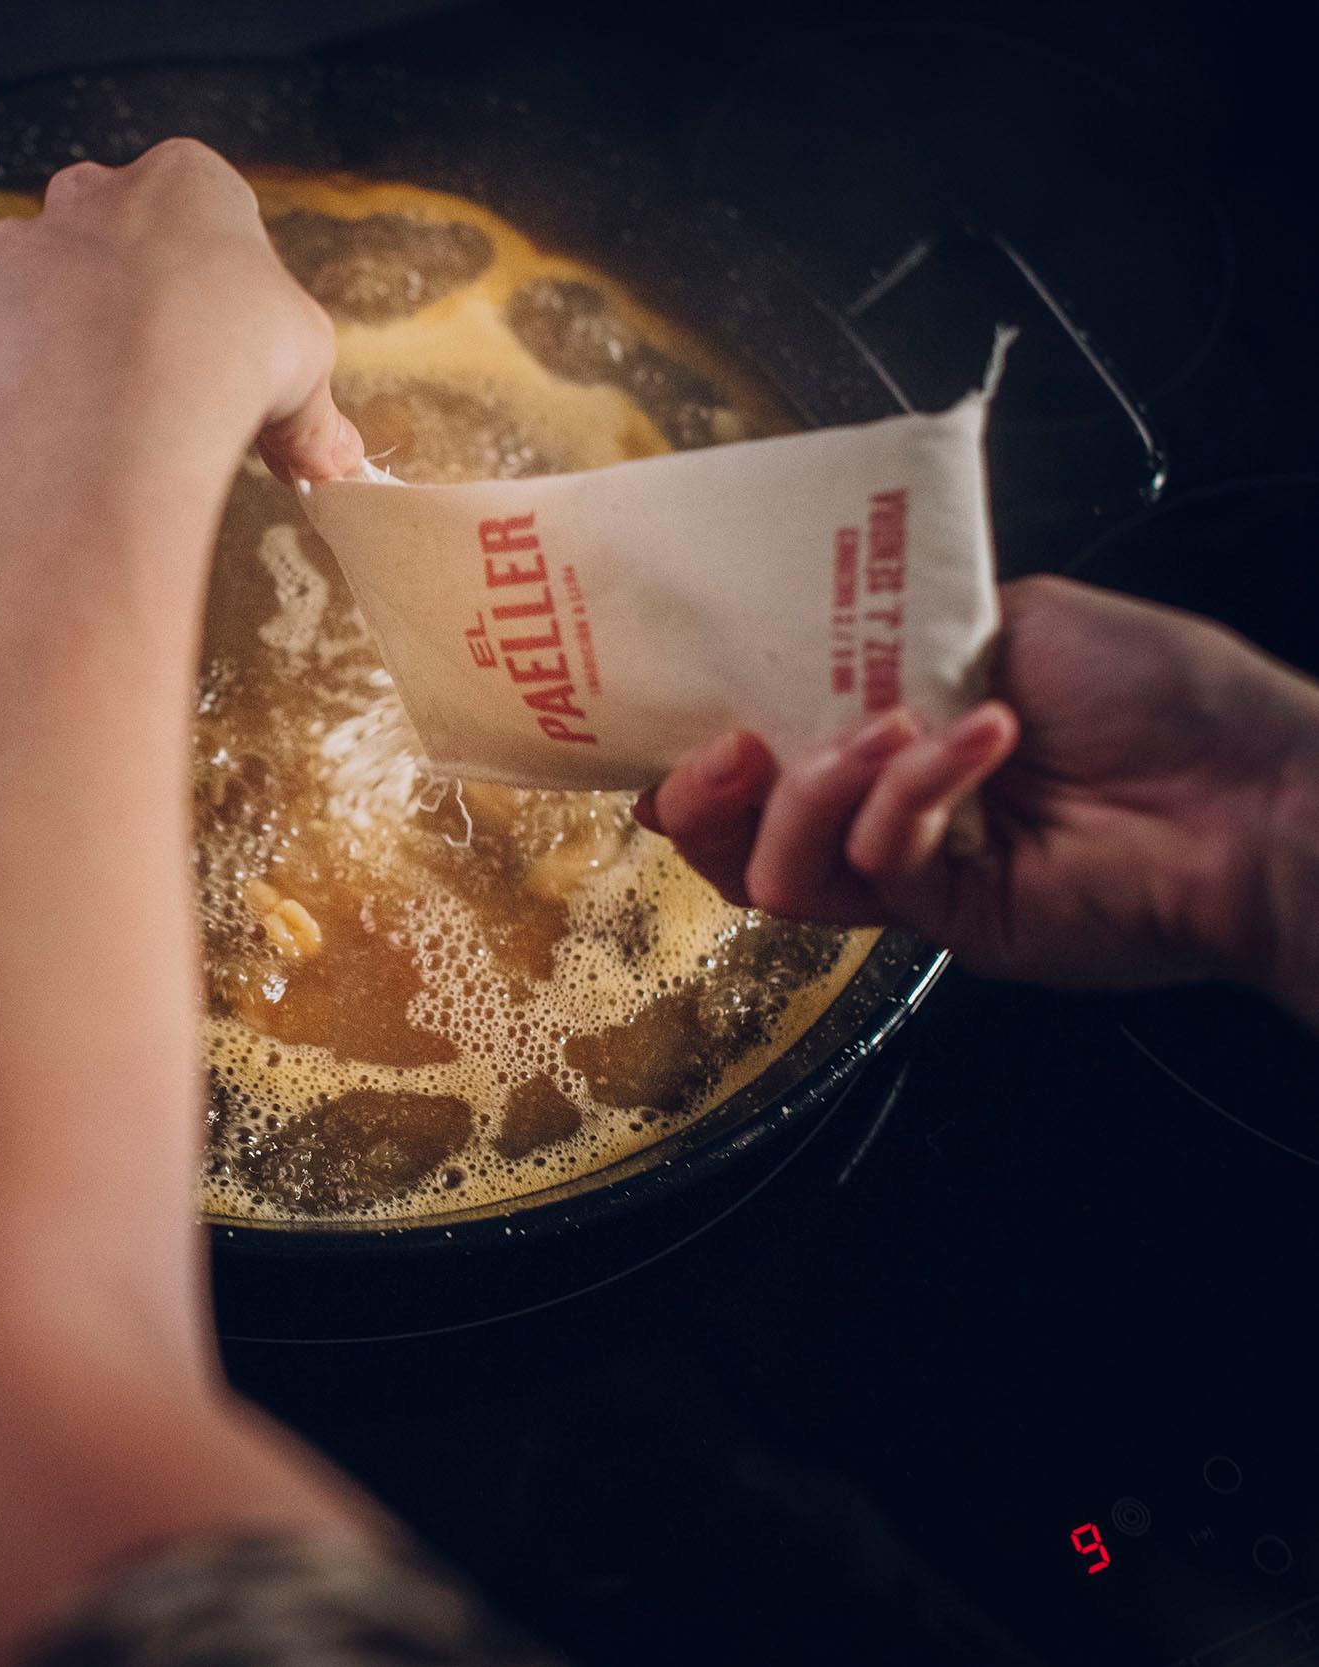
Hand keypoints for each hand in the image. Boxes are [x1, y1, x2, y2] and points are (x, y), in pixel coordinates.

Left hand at [0, 139, 362, 483]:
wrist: (127, 394)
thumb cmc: (233, 360)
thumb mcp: (305, 374)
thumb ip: (311, 413)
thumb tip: (336, 463)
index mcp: (187, 181)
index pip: (195, 222)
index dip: (206, 296)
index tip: (215, 356)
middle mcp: (92, 191)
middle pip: (102, 236)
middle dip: (120, 300)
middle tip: (147, 382)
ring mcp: (17, 239)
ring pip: (28, 282)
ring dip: (51, 335)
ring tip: (87, 410)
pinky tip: (29, 413)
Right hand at [636, 575, 1318, 1011]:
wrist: (1257, 791)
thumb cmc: (1162, 692)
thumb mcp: (1013, 614)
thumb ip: (899, 627)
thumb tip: (805, 633)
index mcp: (894, 727)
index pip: (760, 745)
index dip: (699, 732)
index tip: (672, 697)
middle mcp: (888, 806)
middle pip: (737, 830)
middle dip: (705, 789)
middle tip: (730, 747)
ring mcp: (913, 870)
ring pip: (778, 867)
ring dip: (810, 789)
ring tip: (883, 732)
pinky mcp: (944, 918)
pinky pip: (876, 865)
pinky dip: (913, 795)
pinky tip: (982, 742)